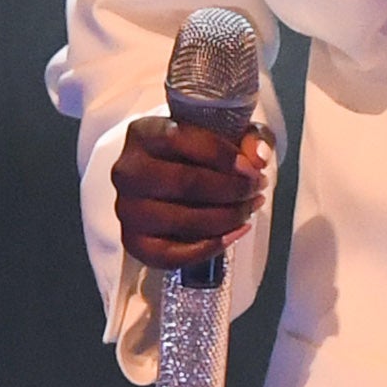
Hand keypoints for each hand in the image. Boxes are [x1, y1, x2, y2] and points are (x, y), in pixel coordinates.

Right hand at [113, 111, 270, 272]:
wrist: (172, 177)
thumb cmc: (199, 153)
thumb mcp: (227, 132)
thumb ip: (250, 136)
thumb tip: (258, 157)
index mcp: (143, 134)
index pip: (179, 139)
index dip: (222, 155)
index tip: (251, 168)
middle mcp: (128, 171)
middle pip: (185, 183)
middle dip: (232, 189)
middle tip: (257, 189)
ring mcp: (128, 209)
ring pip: (184, 220)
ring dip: (227, 217)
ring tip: (249, 209)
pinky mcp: (134, 243)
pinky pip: (174, 254)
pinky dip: (211, 247)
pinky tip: (235, 232)